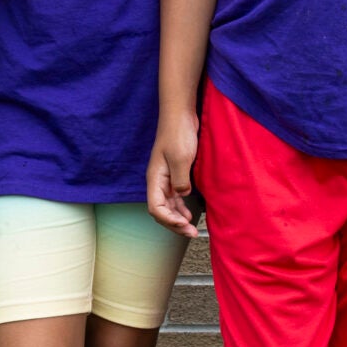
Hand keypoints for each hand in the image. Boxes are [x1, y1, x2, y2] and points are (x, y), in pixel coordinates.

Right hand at [147, 112, 201, 238]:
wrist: (180, 114)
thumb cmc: (178, 133)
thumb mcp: (180, 159)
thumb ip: (180, 181)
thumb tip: (182, 195)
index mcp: (155, 178)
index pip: (156, 208)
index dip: (169, 220)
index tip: (184, 225)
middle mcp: (158, 180)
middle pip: (161, 210)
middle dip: (174, 224)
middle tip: (191, 233)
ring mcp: (166, 177)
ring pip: (168, 205)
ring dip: (178, 217)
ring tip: (191, 227)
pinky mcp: (175, 172)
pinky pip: (175, 196)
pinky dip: (181, 206)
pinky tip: (189, 213)